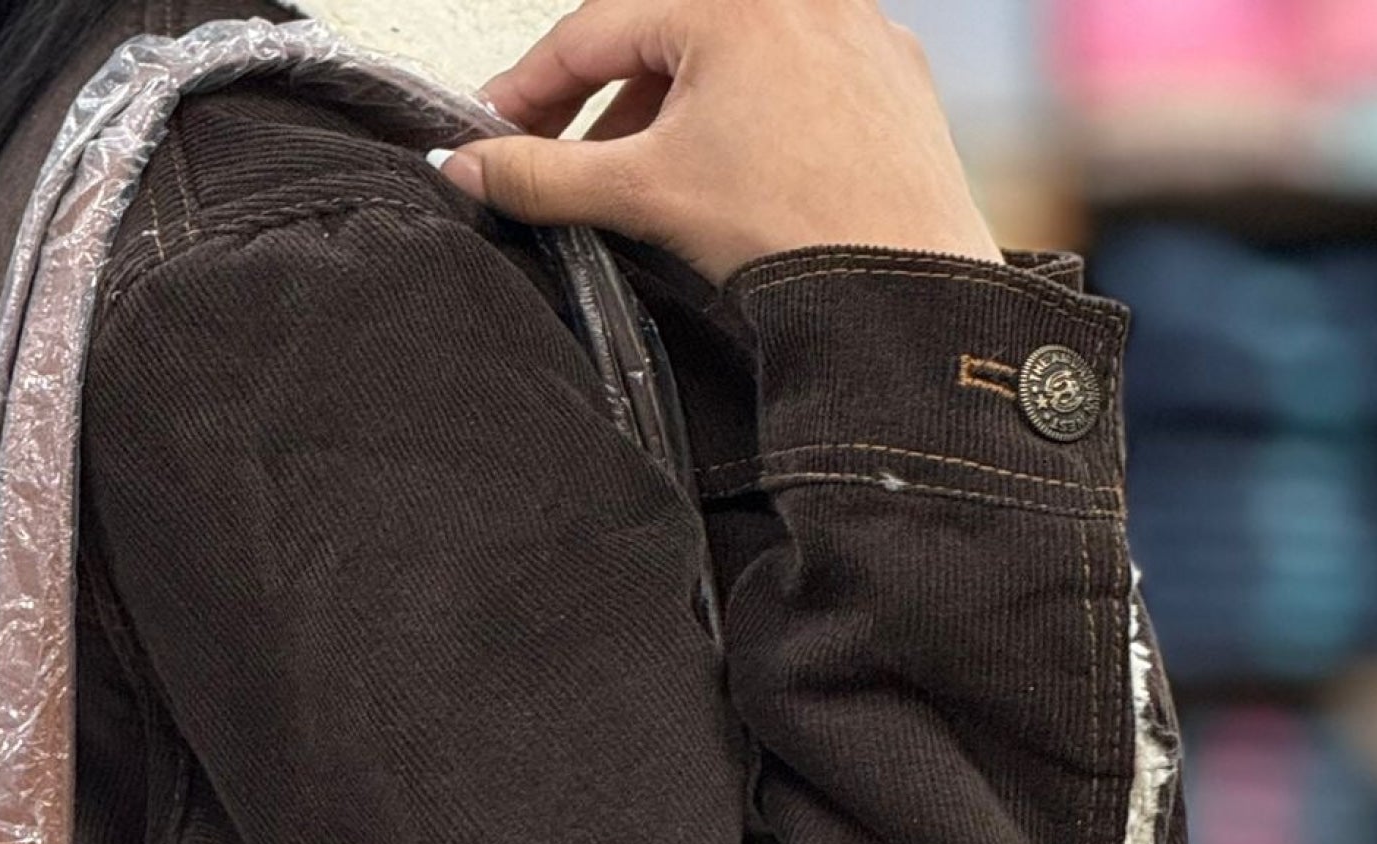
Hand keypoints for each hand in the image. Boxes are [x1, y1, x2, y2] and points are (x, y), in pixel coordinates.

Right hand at [436, 0, 1000, 284]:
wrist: (907, 283)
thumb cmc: (799, 227)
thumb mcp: (644, 192)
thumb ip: (542, 175)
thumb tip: (469, 167)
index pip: (593, 29)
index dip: (531, 86)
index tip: (495, 126)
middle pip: (663, 36)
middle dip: (605, 102)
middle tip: (563, 158)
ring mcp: (853, 23)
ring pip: (730, 56)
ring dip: (675, 110)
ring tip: (646, 176)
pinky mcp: (891, 68)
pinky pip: (795, 76)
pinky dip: (750, 115)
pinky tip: (733, 172)